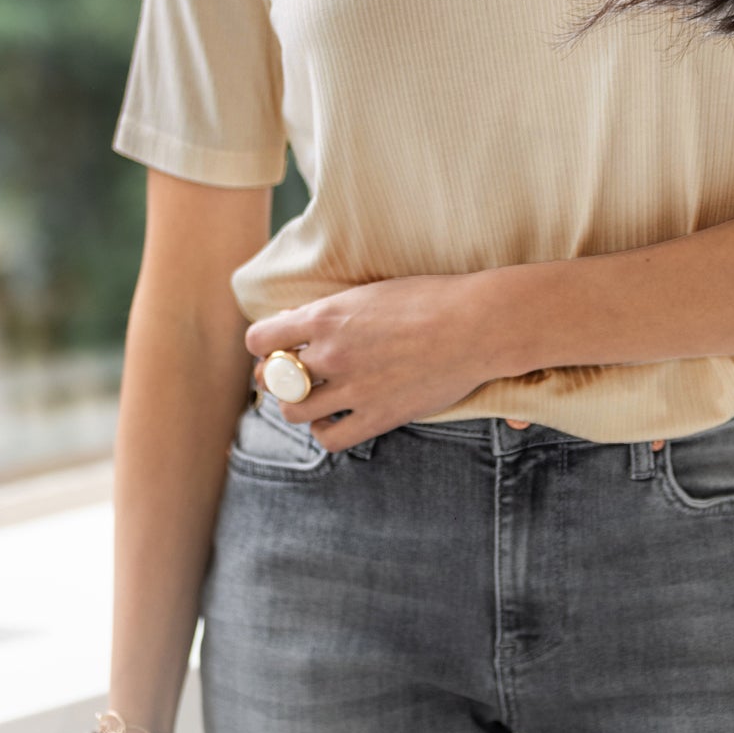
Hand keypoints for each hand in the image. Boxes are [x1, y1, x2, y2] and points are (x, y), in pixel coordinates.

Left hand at [245, 273, 495, 450]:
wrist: (474, 324)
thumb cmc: (426, 299)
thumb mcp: (368, 293)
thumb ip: (326, 312)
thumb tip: (289, 324)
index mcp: (324, 317)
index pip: (259, 339)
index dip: (264, 345)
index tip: (278, 346)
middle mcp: (331, 354)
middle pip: (273, 379)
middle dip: (277, 378)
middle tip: (295, 376)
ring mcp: (353, 389)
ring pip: (293, 412)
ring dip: (297, 406)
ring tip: (314, 398)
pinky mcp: (377, 417)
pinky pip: (329, 439)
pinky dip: (323, 431)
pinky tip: (334, 418)